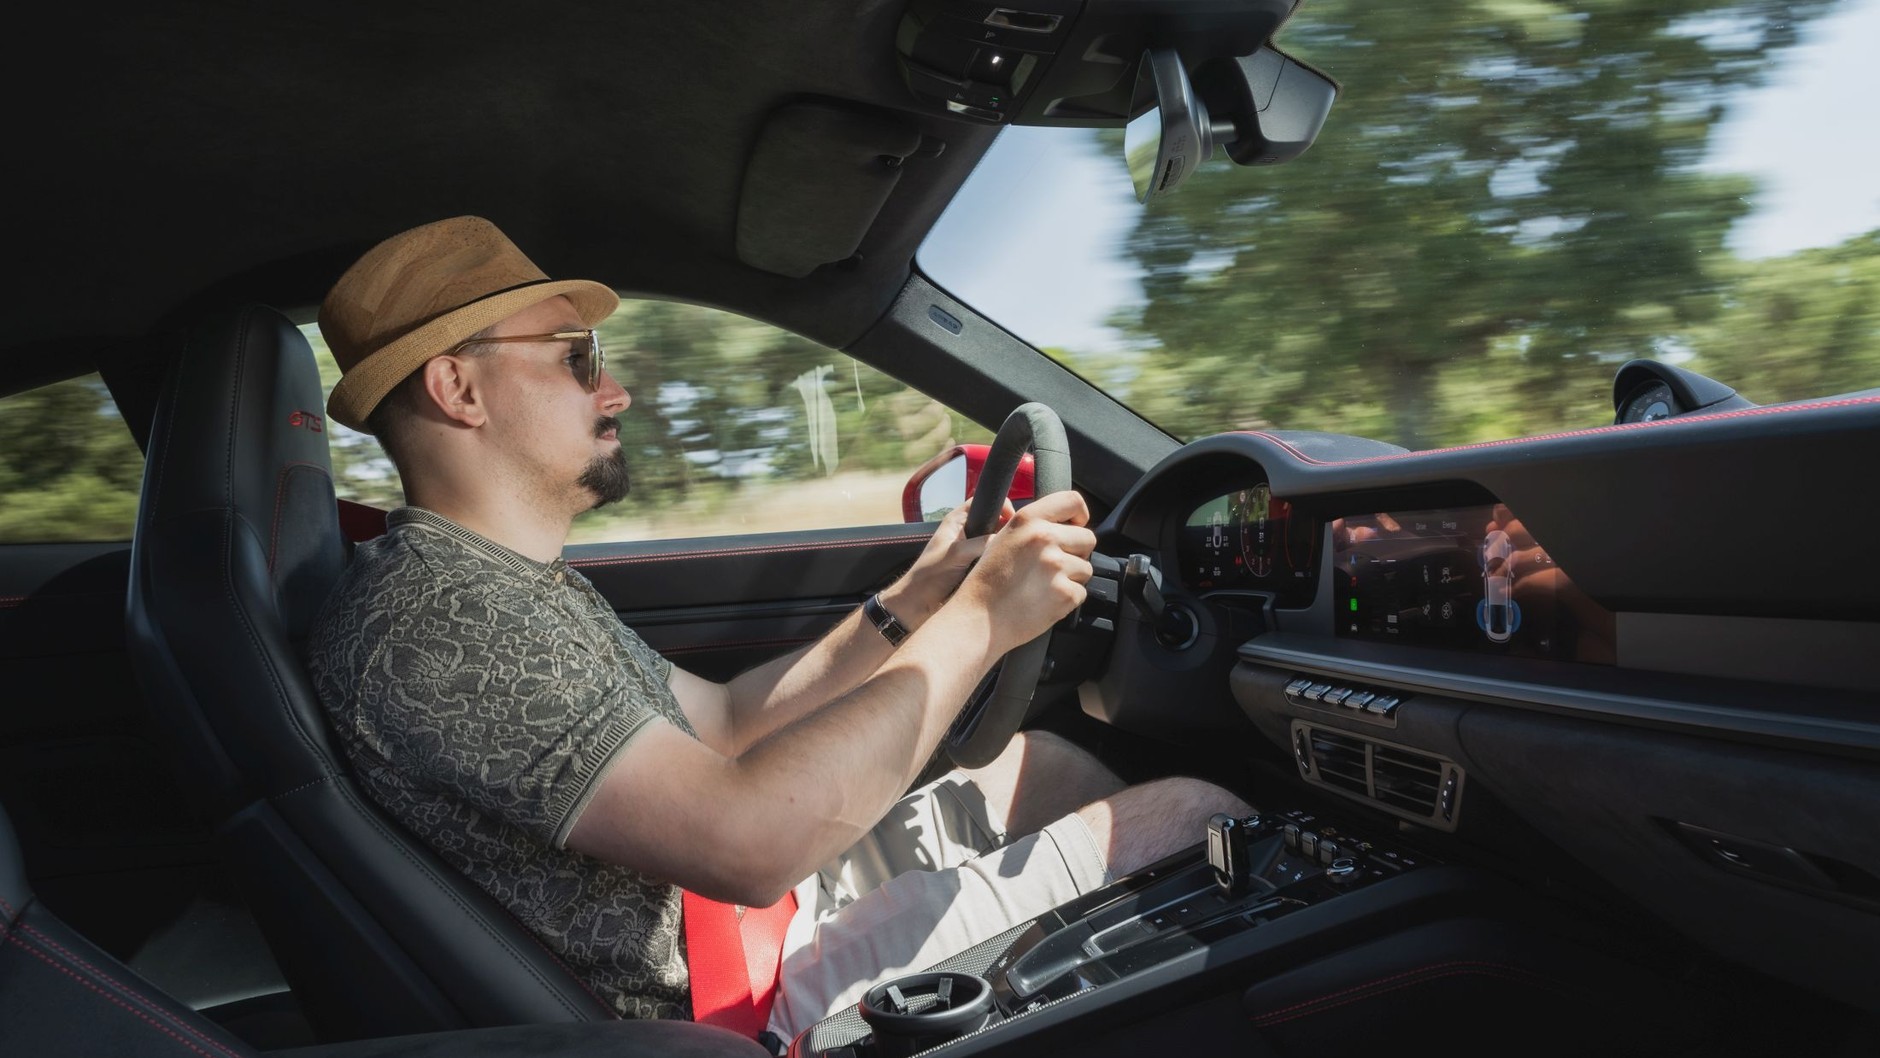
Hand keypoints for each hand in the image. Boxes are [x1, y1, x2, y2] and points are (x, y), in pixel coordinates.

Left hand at [882, 500, 1009, 626]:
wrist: (916, 606)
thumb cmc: (927, 577)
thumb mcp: (955, 555)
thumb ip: (980, 543)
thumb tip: (1007, 540)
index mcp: (956, 522)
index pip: (983, 502)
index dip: (1000, 506)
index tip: (1012, 519)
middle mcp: (965, 534)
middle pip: (994, 523)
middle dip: (1006, 530)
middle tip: (1013, 542)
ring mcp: (971, 551)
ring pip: (995, 544)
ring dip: (1002, 550)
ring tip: (1009, 559)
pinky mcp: (975, 568)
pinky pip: (993, 561)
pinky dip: (999, 564)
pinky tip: (1004, 572)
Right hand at [954, 491, 1096, 654]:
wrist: (979, 619)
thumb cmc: (988, 582)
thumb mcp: (1002, 538)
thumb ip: (1034, 526)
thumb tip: (1066, 526)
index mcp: (1028, 520)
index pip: (1073, 501)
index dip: (1080, 514)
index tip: (1076, 526)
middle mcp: (1044, 538)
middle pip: (1087, 537)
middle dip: (1077, 552)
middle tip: (1054, 566)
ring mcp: (1056, 566)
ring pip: (1086, 568)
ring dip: (1071, 577)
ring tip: (1044, 586)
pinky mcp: (1065, 593)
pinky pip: (1081, 592)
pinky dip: (1067, 599)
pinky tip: (1044, 601)